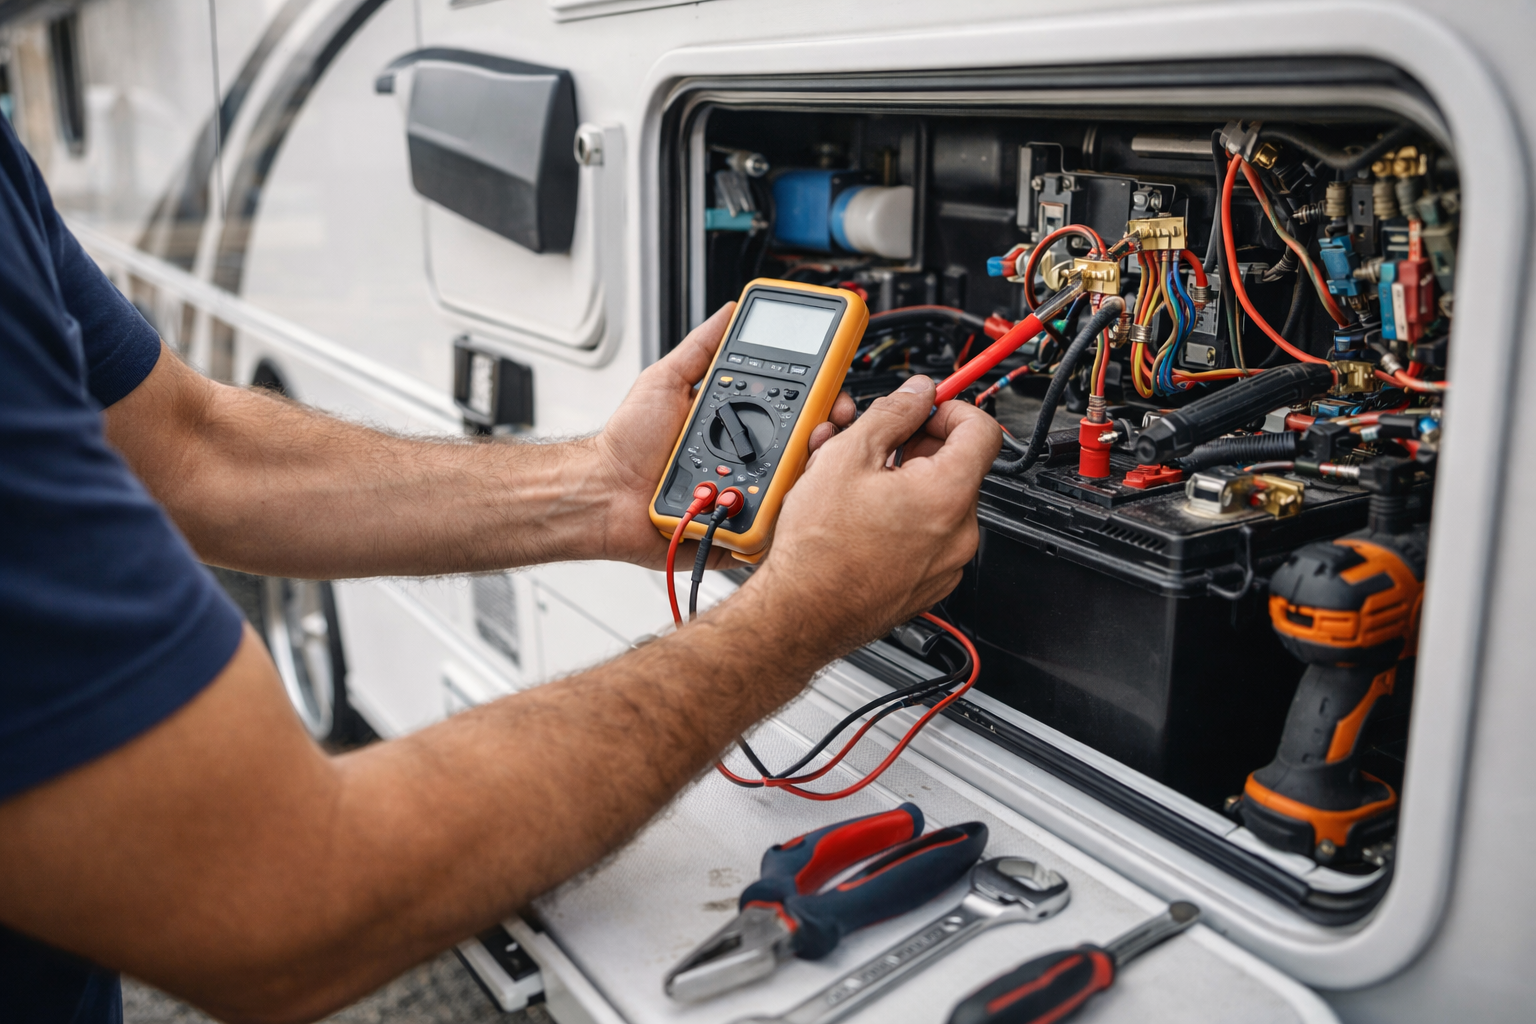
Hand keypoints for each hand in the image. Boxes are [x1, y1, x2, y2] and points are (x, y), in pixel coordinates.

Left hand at [591, 304, 856, 569]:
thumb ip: (701, 347)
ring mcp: (747, 497)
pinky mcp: (739, 533)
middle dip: (824, 437)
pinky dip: (781, 518)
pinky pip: (772, 530)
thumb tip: (729, 309)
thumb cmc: (628, 444)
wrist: (603, 492)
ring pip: (796, 490)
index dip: (823, 401)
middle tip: (823, 428)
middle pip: (806, 451)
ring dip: (804, 476)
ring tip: (800, 462)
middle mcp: (749, 461)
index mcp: (739, 425)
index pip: (796, 410)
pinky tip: (778, 501)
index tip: (834, 393)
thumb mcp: (665, 380)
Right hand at [742, 375, 1000, 656]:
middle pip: (955, 466)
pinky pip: (926, 537)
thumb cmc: (819, 550)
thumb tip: (916, 393)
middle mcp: (958, 533)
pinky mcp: (927, 584)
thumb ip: (891, 414)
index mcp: (947, 495)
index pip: (981, 430)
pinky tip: (860, 517)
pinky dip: (901, 519)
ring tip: (854, 482)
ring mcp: (946, 563)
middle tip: (873, 444)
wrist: (801, 613)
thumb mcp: (847, 457)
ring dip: (902, 481)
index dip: (951, 408)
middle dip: (914, 446)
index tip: (923, 409)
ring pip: (935, 502)